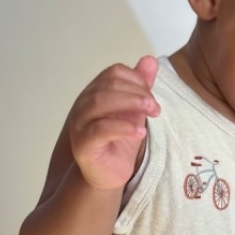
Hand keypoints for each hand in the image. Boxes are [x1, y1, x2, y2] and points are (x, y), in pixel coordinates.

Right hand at [68, 55, 160, 190]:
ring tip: (152, 113)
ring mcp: (80, 123)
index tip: (152, 96)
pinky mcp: (82, 144)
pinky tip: (140, 132)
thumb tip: (150, 60)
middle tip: (155, 107)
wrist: (108, 174)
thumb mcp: (135, 111)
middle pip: (108, 85)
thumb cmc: (119, 142)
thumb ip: (140, 87)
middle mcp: (83, 104)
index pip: (113, 73)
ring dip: (131, 103)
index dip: (136, 80)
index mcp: (95, 92)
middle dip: (137, 92)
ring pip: (100, 102)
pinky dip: (122, 128)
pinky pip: (100, 130)